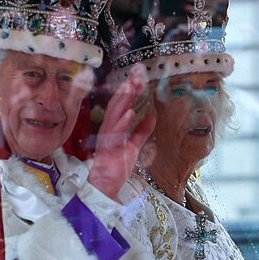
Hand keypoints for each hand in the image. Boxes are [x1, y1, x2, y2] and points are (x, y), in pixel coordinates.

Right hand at [89, 65, 154, 199]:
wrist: (106, 184)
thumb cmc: (117, 165)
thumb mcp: (134, 146)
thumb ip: (141, 132)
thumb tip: (152, 118)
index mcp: (114, 126)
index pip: (122, 105)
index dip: (129, 91)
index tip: (139, 79)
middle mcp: (109, 128)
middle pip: (117, 104)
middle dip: (126, 90)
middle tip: (135, 76)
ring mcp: (108, 136)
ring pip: (114, 114)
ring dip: (123, 100)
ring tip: (130, 87)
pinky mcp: (109, 147)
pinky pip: (115, 132)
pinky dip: (123, 121)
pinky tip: (130, 112)